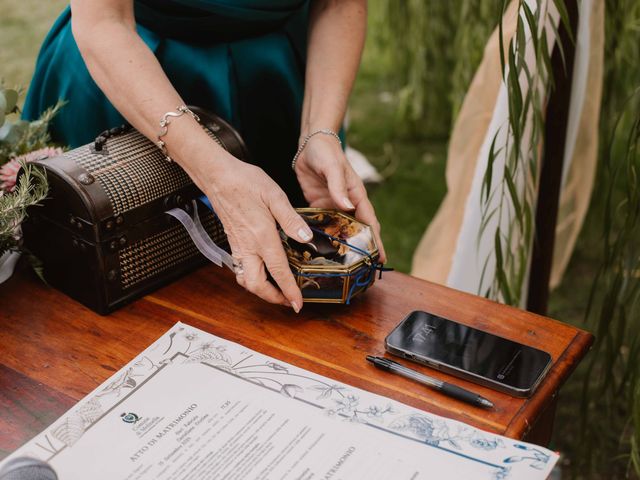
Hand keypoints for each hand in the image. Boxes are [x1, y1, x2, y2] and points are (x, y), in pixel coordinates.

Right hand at [186, 147, 312, 311]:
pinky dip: (252, 278)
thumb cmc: (245, 182)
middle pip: (257, 285)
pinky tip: (264, 271)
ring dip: (261, 290)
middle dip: (272, 298)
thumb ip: (292, 220)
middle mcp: (248, 246)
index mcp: (262, 236)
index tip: (298, 304)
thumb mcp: (275, 196)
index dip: (289, 290)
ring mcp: (238, 246)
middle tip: (288, 300)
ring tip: (277, 290)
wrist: (218, 176)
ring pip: (246, 280)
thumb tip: (306, 238)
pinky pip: (241, 269)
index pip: (278, 271)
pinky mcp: (233, 243)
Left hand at [294, 134, 386, 262]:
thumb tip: (346, 205)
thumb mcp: (332, 168)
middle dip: (361, 249)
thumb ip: (338, 187)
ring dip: (340, 245)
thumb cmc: (327, 152)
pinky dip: (322, 235)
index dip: (375, 241)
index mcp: (356, 196)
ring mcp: (333, 206)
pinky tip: (318, 249)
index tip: (380, 259)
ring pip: (339, 230)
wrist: (311, 144)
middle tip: (362, 270)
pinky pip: (322, 224)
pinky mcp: (319, 205)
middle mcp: (347, 204)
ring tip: (340, 267)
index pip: (369, 223)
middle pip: (357, 231)